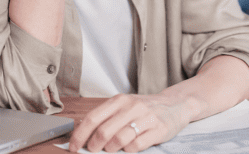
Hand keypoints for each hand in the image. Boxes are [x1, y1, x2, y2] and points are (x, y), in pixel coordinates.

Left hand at [68, 93, 192, 152]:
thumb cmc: (145, 108)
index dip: (80, 135)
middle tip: (93, 151)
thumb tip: (83, 135)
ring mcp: (145, 118)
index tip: (73, 146)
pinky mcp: (158, 130)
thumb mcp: (125, 106)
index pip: (93, 118)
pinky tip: (128, 148)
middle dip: (94, 146)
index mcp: (119, 100)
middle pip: (103, 131)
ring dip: (110, 150)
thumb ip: (107, 118)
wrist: (175, 104)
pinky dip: (128, 151)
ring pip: (119, 140)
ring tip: (110, 150)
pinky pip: (136, 146)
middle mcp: (131, 107)